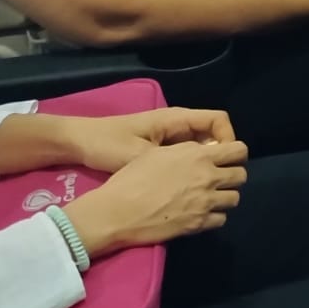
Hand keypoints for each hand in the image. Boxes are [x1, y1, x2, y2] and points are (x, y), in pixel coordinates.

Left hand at [62, 109, 236, 174]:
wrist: (80, 142)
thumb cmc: (108, 143)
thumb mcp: (137, 154)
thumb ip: (167, 162)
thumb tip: (195, 176)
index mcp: (177, 119)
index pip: (218, 121)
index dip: (228, 139)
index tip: (223, 162)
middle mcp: (178, 126)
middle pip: (214, 135)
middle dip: (222, 155)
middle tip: (217, 179)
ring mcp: (170, 138)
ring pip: (202, 148)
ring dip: (207, 165)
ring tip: (204, 187)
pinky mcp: (161, 151)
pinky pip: (187, 157)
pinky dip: (193, 169)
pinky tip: (187, 188)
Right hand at [63, 139, 247, 257]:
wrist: (116, 211)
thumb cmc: (132, 178)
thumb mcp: (159, 153)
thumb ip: (186, 151)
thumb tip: (200, 152)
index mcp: (199, 156)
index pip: (239, 150)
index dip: (236, 154)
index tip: (228, 159)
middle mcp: (208, 177)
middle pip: (241, 175)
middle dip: (232, 176)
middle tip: (219, 180)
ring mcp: (205, 202)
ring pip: (234, 198)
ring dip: (225, 197)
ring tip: (210, 198)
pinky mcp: (198, 224)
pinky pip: (221, 219)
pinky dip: (215, 216)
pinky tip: (202, 213)